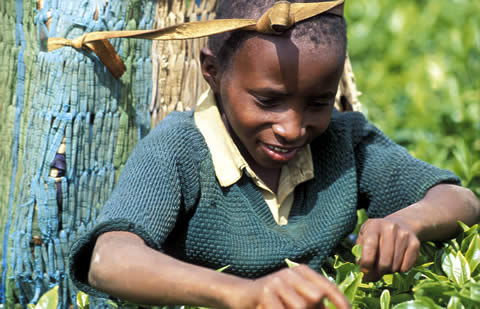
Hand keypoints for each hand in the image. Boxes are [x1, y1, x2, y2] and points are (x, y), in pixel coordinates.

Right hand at [230, 265, 349, 308]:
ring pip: (300, 306)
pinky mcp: (264, 291)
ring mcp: (277, 281)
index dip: (340, 301)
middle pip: (315, 297)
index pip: (327, 286)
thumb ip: (313, 303)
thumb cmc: (274, 299)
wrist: (242, 294)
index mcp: (301, 272)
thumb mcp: (295, 298)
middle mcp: (290, 273)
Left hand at [356, 218, 419, 281]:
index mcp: (374, 225)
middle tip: (374, 274)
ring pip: (395, 266)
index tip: (364, 272)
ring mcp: (404, 235)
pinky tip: (396, 261)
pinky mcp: (415, 243)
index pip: (370, 246)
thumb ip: (360, 252)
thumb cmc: (376, 234)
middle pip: (384, 262)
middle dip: (377, 272)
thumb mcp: (364, 236)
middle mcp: (390, 228)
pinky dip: (399, 270)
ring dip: (388, 271)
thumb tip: (364, 271)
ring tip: (385, 264)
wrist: (401, 223)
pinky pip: (406, 267)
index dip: (366, 263)